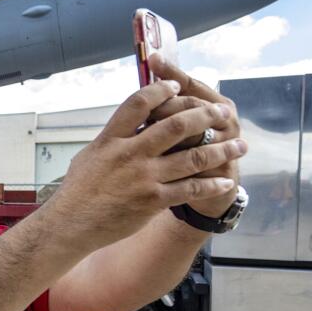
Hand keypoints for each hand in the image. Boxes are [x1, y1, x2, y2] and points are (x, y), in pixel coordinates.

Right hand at [46, 76, 245, 249]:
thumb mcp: (91, 154)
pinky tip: (224, 181)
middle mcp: (129, 154)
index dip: (162, 90)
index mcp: (111, 138)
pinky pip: (190, 188)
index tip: (178, 86)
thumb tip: (133, 123)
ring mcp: (143, 177)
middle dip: (206, 115)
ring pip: (192, 156)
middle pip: (176, 124)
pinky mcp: (153, 200)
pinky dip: (211, 184)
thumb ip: (114, 138)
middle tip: (224, 112)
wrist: (71, 224)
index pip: (140, 103)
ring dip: (221, 150)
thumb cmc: (78, 190)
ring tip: (239, 145)